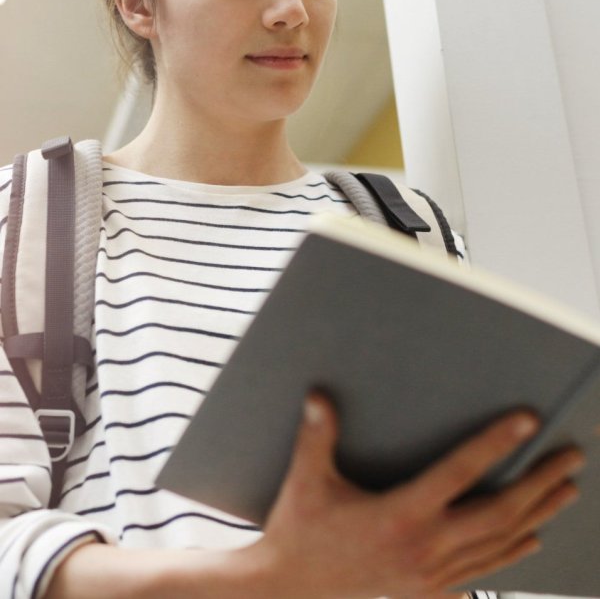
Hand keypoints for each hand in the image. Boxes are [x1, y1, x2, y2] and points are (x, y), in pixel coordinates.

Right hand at [256, 393, 582, 598]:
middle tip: (571, 457)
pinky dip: (513, 552)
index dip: (495, 442)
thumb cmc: (298, 531)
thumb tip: (318, 394)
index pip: (460, 471)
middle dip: (540, 483)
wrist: (289, 591)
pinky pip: (483, 572)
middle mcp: (424, 547)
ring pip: (499, 544)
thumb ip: (316, 435)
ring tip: (566, 491)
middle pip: (498, 512)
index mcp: (400, 515)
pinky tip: (532, 539)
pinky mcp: (428, 591)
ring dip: (538, 515)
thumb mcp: (306, 480)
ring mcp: (430, 575)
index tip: (528, 420)